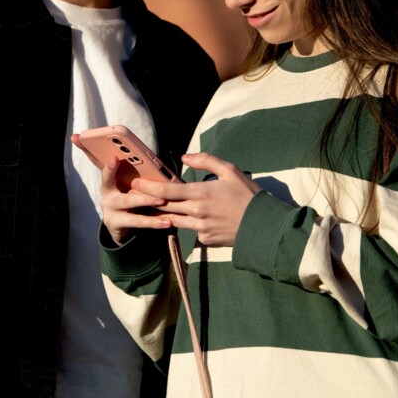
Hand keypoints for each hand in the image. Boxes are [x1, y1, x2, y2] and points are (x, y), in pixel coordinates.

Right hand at [72, 133, 174, 244]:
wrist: (125, 229)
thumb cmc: (133, 201)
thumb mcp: (132, 186)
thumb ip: (137, 173)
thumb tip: (152, 159)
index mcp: (110, 179)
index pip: (96, 160)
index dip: (86, 148)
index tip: (77, 137)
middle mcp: (106, 191)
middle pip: (106, 178)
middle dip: (109, 168)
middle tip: (115, 158)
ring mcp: (108, 208)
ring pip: (127, 201)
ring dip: (145, 199)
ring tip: (161, 200)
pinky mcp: (115, 223)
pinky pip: (136, 221)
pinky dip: (153, 222)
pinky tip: (167, 222)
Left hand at [146, 152, 260, 246]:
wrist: (264, 226)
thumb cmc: (248, 195)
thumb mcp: (230, 171)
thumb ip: (206, 161)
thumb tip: (184, 157)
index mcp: (201, 193)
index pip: (166, 191)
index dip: (147, 187)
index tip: (135, 183)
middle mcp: (197, 212)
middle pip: (164, 207)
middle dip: (147, 201)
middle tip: (133, 194)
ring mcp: (200, 228)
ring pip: (173, 221)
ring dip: (160, 214)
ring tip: (148, 207)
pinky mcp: (205, 240)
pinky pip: (190, 231)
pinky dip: (186, 224)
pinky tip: (185, 218)